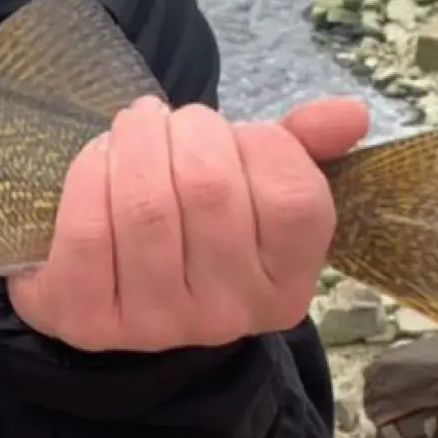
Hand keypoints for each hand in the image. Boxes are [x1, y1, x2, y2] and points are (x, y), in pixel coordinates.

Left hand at [7, 95, 368, 352]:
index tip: (230, 131)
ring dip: (134, 143)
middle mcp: (230, 315)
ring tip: (134, 129)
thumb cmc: (195, 224)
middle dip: (184, 129)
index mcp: (288, 284)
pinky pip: (87, 229)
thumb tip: (350, 112)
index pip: (293, 195)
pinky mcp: (90, 320)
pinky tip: (99, 160)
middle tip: (169, 121)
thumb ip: (301, 148)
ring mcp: (158, 325)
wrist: (116, 291)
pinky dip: (89, 175)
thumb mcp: (254, 188)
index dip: (257, 141)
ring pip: (145, 204)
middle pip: (210, 188)